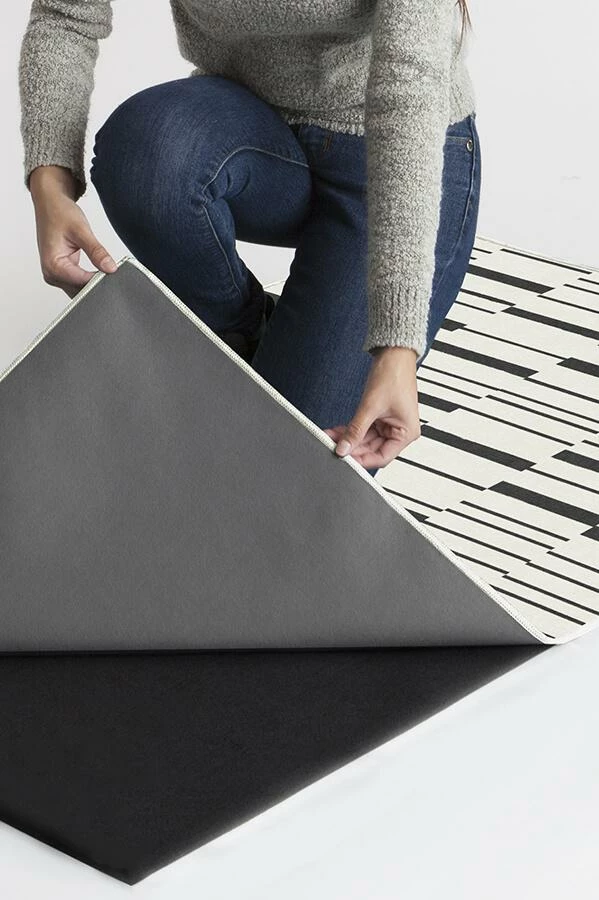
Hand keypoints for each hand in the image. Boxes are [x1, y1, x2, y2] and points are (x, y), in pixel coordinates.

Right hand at [29, 164, 117, 297]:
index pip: (82, 283)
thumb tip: (111, 268)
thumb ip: (96, 251)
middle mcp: (51, 274)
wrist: (50, 203)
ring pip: (80, 290)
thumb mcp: (81, 230)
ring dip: (95, 283)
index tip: (115, 273)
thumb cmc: (59, 212)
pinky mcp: (62, 273)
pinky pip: (79, 283)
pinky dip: (90, 279)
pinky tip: (101, 272)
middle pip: (81, 290)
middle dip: (98, 283)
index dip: (101, 280)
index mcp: (53, 265)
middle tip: (114, 271)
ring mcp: (56, 276)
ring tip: (107, 269)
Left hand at [323, 345, 420, 469]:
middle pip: (372, 449)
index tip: (345, 460)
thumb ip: (356, 430)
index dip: (362, 460)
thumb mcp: (370, 407)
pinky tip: (337, 431)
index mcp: (406, 433)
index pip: (382, 457)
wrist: (394, 354)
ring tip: (330, 437)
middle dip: (351, 447)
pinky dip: (351, 430)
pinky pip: (364, 429)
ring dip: (348, 438)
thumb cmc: (394, 375)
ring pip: (365, 440)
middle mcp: (400, 432)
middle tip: (333, 447)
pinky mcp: (381, 418)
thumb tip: (344, 448)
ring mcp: (390, 425)